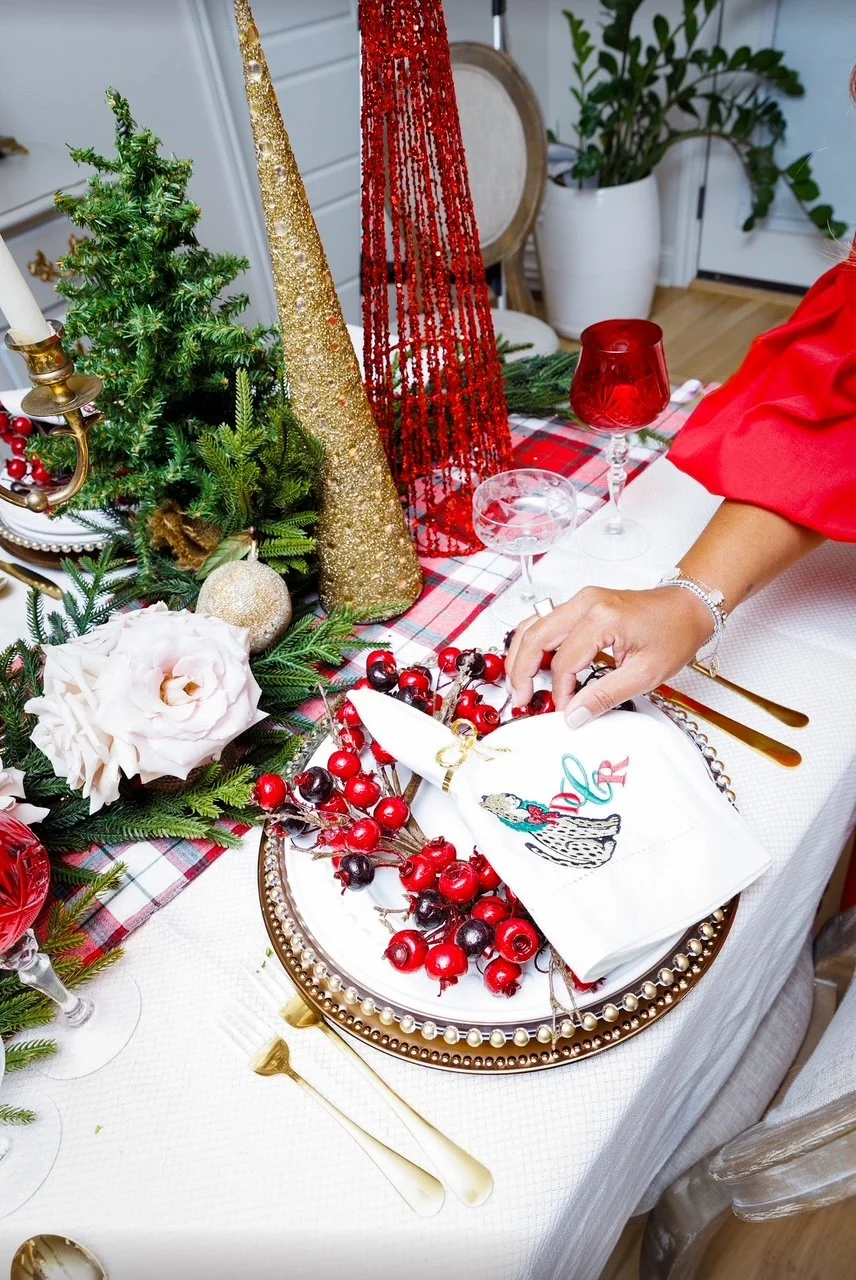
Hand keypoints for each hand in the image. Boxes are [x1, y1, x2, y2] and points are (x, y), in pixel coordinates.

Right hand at [506, 586, 714, 725]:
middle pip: (535, 636)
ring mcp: (581, 599)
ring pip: (533, 625)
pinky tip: (534, 664)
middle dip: (522, 671)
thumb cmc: (675, 633)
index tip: (566, 711)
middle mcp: (585, 603)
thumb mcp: (645, 674)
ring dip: (521, 655)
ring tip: (520, 683)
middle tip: (520, 699)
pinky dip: (535, 643)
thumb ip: (604, 696)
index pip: (564, 661)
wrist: (689, 607)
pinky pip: (545, 621)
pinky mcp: (581, 603)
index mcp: (602, 618)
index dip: (561, 691)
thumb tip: (574, 715)